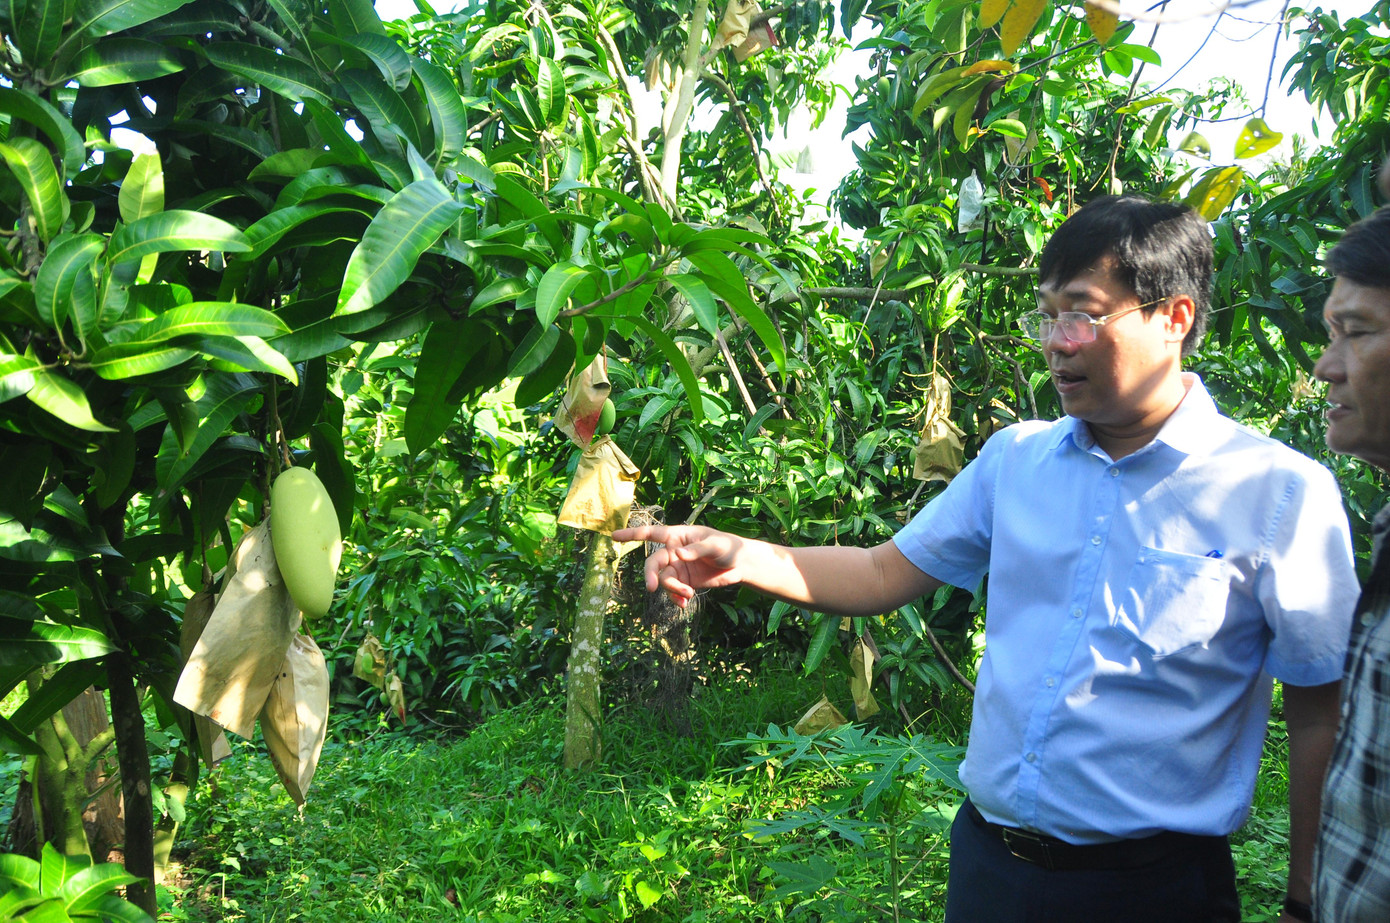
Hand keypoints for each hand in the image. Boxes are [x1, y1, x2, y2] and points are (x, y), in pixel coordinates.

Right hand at [611, 524, 751, 607]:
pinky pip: (673, 592)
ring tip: (688, 593)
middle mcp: (674, 552)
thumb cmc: (728, 547)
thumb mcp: (715, 545)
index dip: (632, 534)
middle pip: (654, 563)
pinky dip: (676, 598)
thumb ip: (697, 549)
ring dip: (672, 589)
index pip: (652, 533)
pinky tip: (685, 603)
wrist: (741, 565)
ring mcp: (678, 568)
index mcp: (678, 536)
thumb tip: (678, 554)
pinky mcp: (685, 582)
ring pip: (664, 580)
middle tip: (650, 588)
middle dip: (650, 575)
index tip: (614, 536)